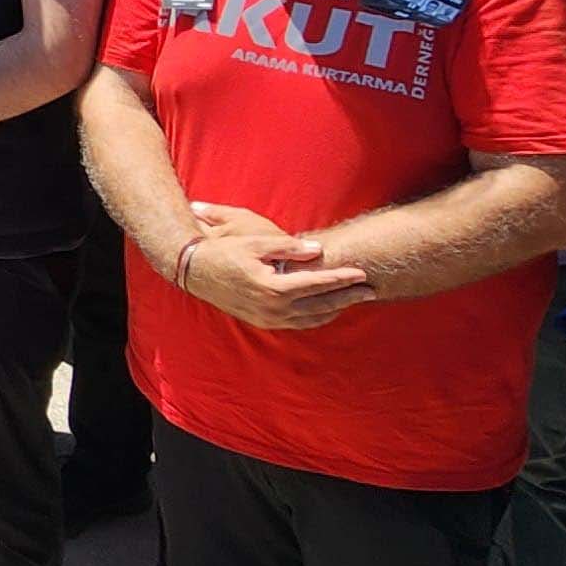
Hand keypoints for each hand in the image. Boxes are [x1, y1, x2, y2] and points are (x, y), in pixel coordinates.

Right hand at [177, 202, 376, 329]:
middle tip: (371, 289)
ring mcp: (267, 318)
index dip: (341, 278)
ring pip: (311, 319)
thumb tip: (317, 250)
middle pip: (320, 305)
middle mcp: (272, 308)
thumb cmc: (224, 250)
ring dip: (335, 309)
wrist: (194, 269)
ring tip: (355, 299)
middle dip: (347, 297)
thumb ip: (288, 247)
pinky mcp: (262, 321)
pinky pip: (298, 323)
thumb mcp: (255, 241)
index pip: (316, 284)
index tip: (362, 272)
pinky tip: (328, 310)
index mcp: (272, 287)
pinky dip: (317, 318)